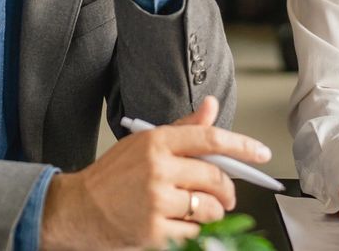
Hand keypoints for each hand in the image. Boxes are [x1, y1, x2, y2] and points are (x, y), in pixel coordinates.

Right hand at [39, 96, 272, 249]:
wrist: (77, 208)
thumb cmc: (111, 176)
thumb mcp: (144, 143)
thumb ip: (183, 129)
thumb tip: (210, 106)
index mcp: (157, 142)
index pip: (211, 139)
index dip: (243, 146)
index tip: (262, 154)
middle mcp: (158, 169)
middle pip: (216, 178)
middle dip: (228, 190)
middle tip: (227, 196)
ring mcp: (156, 201)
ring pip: (209, 207)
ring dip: (212, 212)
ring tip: (200, 210)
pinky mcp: (153, 230)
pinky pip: (194, 232)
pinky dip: (195, 231)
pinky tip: (180, 224)